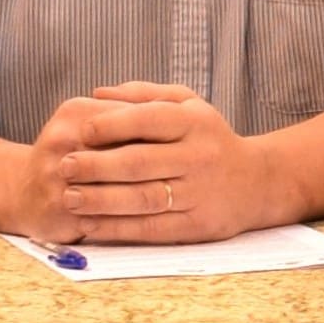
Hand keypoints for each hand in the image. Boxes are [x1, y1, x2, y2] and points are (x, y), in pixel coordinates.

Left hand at [17, 83, 300, 244]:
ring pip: (143, 198)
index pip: (149, 119)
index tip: (79, 130)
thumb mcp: (189, 106)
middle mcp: (202, 157)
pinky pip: (152, 228)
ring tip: (69, 198)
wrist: (258, 182)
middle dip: (96, 165)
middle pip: (140, 162)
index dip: (110, 125)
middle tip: (65, 166)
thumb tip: (97, 94)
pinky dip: (117, 228)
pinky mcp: (199, 225)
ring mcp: (202, 193)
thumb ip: (144, 95)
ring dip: (101, 200)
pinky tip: (90, 225)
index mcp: (197, 123)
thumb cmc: (210, 139)